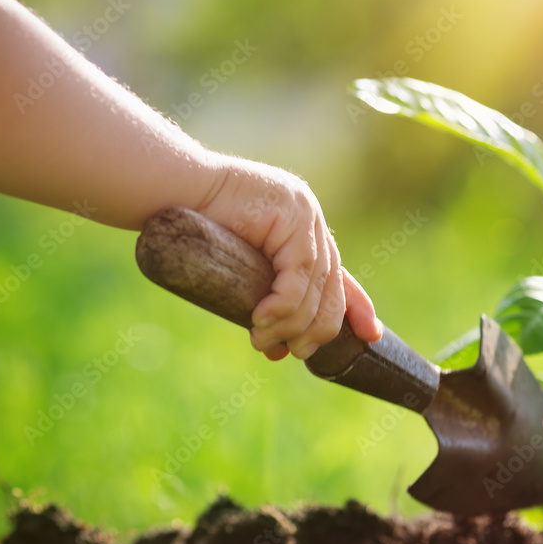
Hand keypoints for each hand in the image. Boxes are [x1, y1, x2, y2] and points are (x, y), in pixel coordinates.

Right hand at [198, 154, 382, 359]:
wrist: (171, 190)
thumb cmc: (195, 230)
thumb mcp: (243, 270)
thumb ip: (270, 299)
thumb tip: (283, 348)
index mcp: (307, 233)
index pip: (342, 277)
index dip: (358, 308)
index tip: (370, 335)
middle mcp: (313, 222)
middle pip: (331, 288)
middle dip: (317, 328)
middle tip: (294, 353)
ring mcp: (307, 215)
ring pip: (315, 286)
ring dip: (291, 322)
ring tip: (263, 341)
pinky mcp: (294, 216)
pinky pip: (297, 273)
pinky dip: (283, 304)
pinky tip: (262, 320)